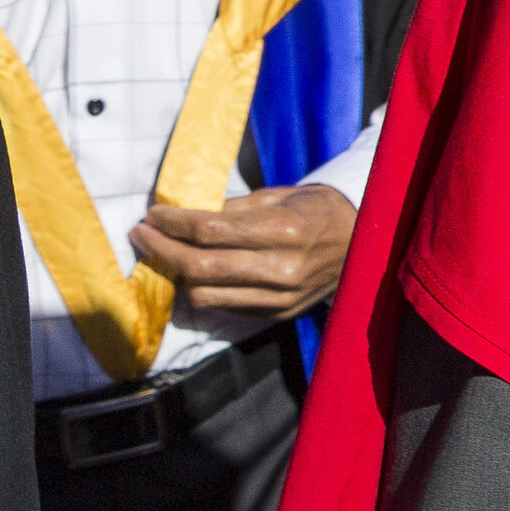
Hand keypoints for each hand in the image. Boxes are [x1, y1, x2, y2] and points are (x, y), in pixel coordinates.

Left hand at [132, 185, 355, 318]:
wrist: (367, 245)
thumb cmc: (320, 211)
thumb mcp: (283, 196)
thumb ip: (235, 208)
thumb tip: (186, 214)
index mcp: (285, 229)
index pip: (209, 230)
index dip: (172, 223)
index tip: (151, 215)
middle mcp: (281, 268)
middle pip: (199, 267)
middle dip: (161, 250)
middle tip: (142, 234)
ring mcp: (279, 297)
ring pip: (204, 295)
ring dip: (176, 275)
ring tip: (165, 254)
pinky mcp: (278, 314)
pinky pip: (224, 306)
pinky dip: (202, 289)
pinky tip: (193, 272)